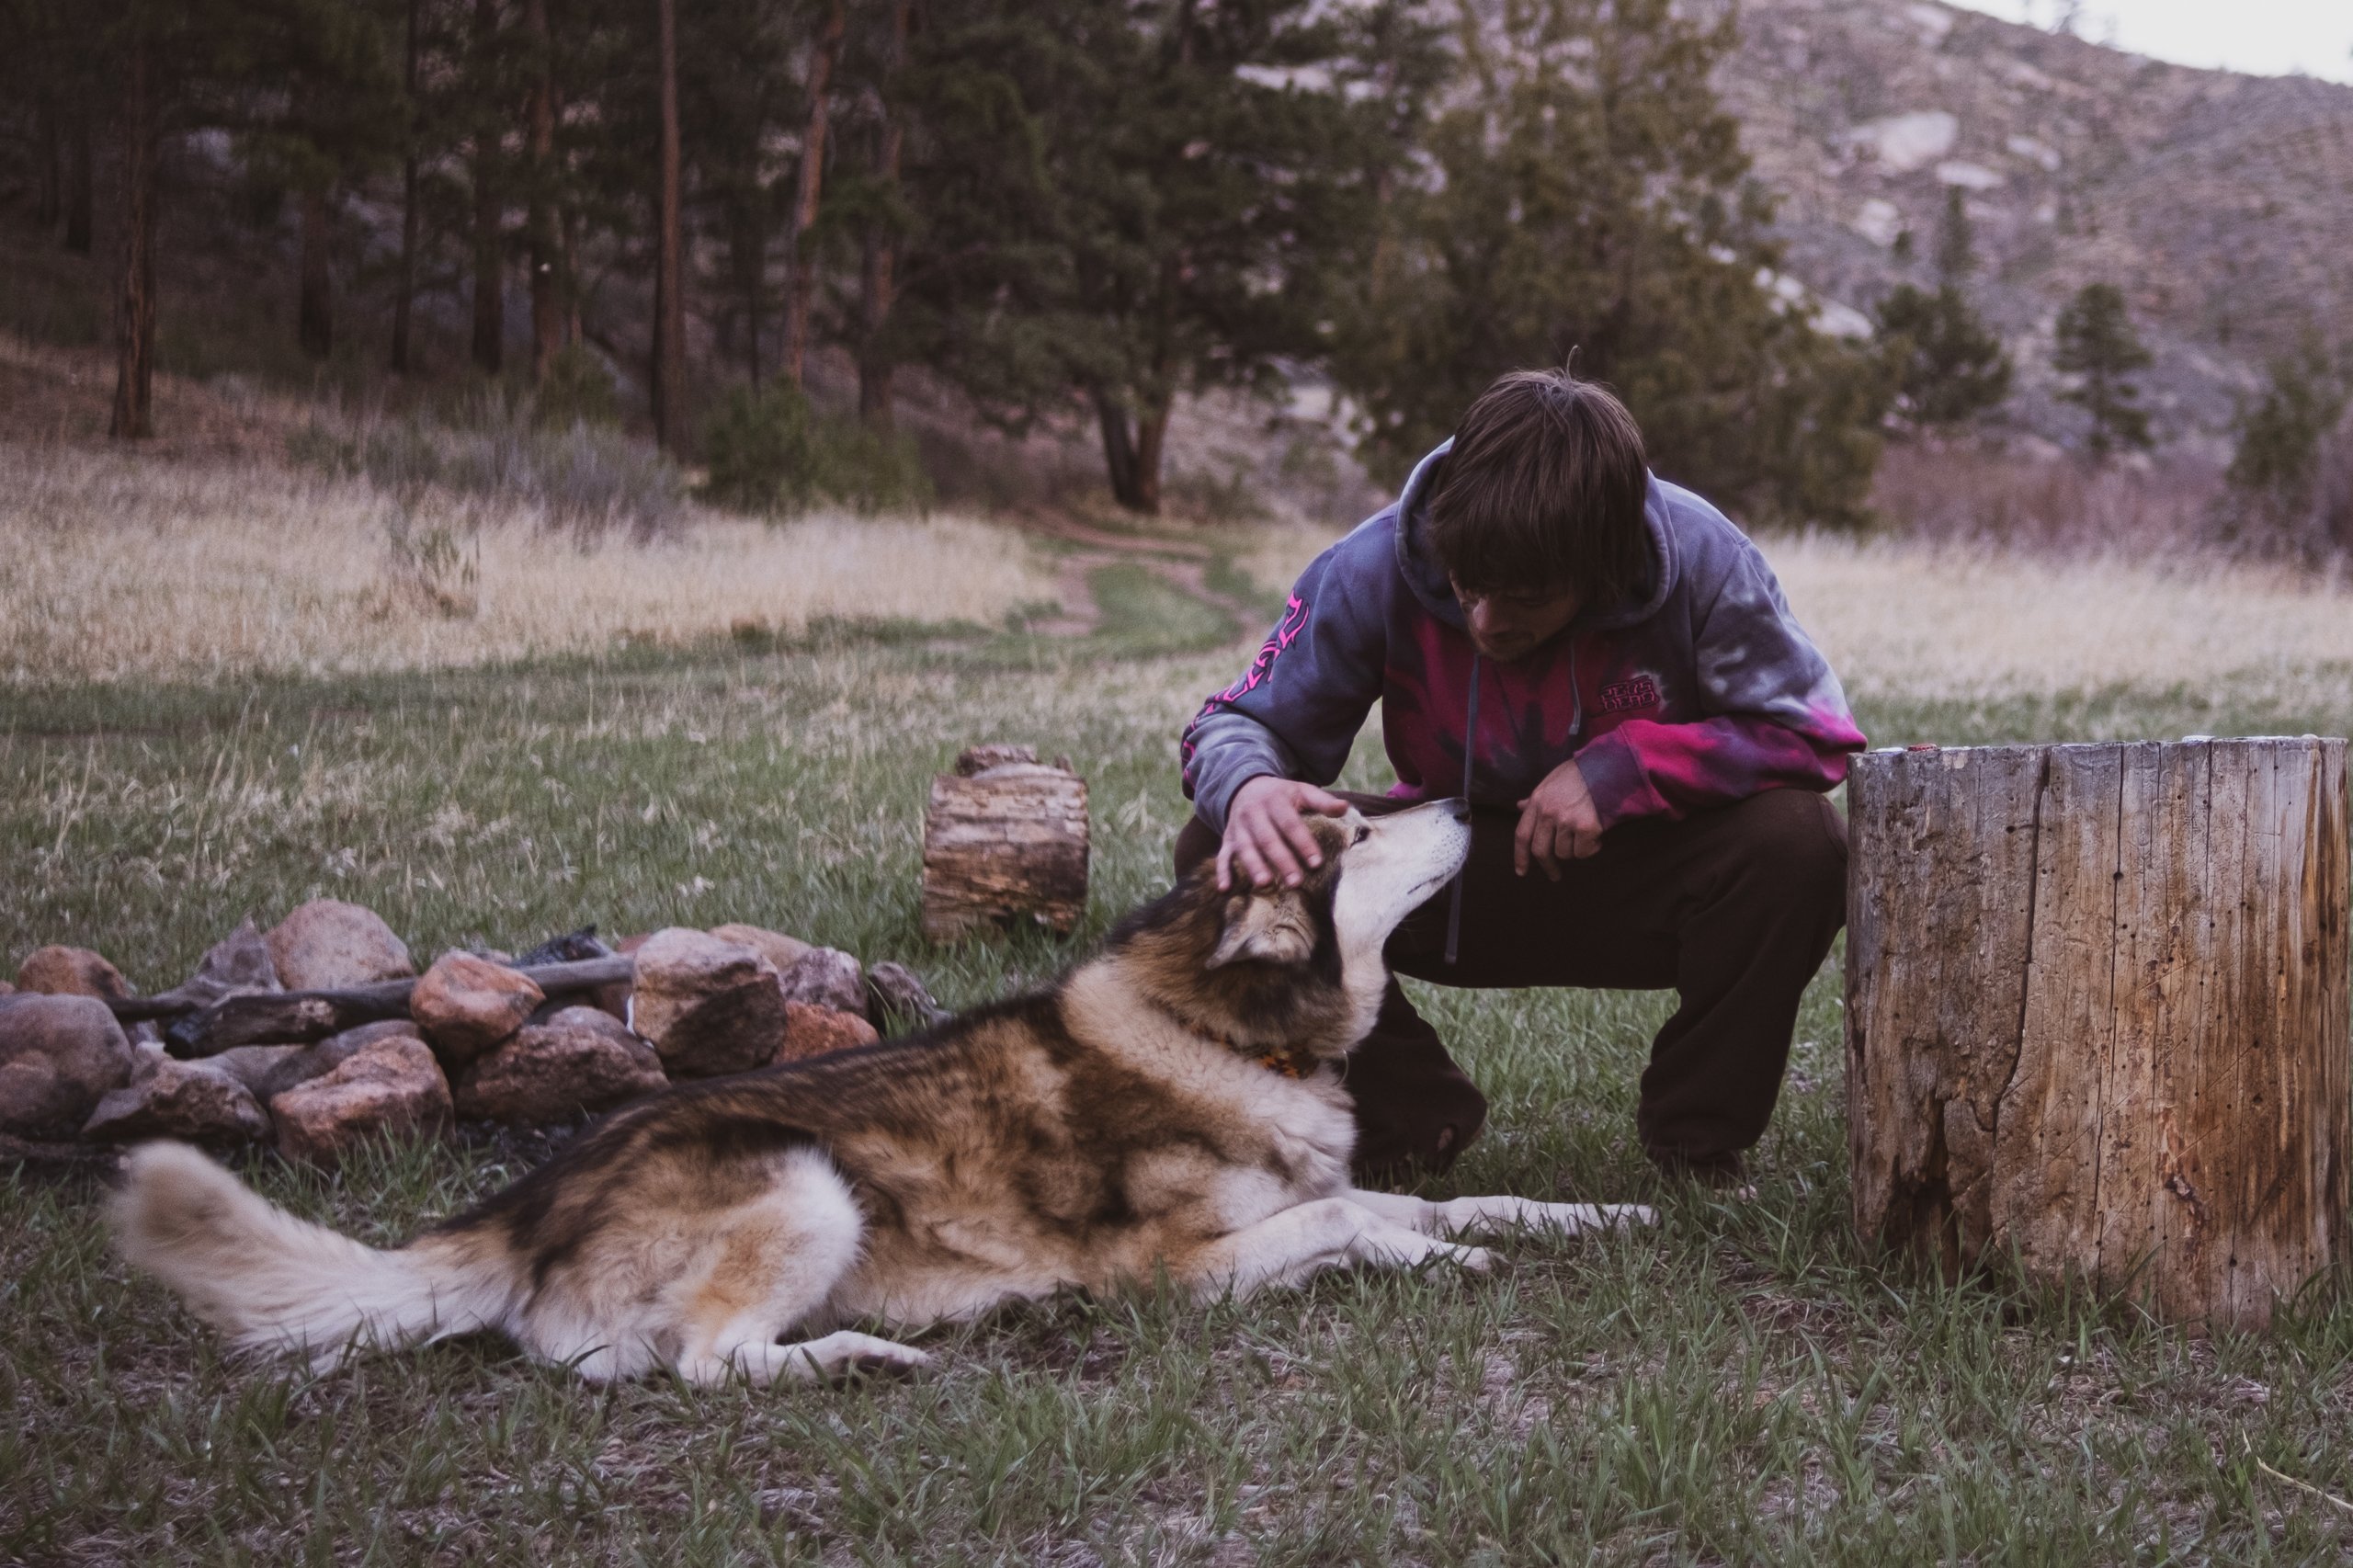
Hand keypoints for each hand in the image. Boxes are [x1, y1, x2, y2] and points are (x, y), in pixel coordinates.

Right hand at [1218, 776, 1348, 889]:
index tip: (1316, 862)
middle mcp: (1254, 813)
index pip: (1290, 824)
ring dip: (1254, 866)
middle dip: (1281, 860)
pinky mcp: (1228, 839)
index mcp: (1275, 801)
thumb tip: (1345, 808)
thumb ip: (1323, 801)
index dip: (1303, 843)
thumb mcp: (1302, 791)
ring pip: (1245, 848)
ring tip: (1265, 883)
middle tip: (1296, 881)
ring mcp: (1239, 827)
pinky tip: (1225, 888)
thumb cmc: (1281, 795)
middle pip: (1268, 839)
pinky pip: (1222, 856)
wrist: (1246, 786)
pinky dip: (1222, 872)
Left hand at [1515, 760, 1600, 879]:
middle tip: (1555, 875)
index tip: (1521, 871)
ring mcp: (1566, 820)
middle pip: (1540, 850)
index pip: (1522, 834)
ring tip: (1585, 835)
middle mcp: (1548, 812)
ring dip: (1575, 850)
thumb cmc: (1582, 773)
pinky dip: (1591, 848)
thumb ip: (1536, 798)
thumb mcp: (1552, 780)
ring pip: (1564, 853)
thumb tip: (1520, 806)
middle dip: (1547, 867)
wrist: (1609, 766)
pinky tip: (1597, 836)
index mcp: (1538, 801)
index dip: (1520, 856)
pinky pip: (1583, 852)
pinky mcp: (1585, 827)